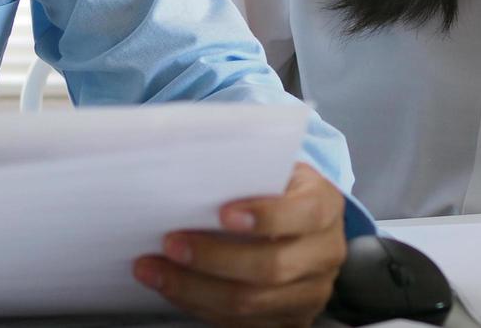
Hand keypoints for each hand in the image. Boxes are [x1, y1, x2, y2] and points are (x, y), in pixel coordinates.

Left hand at [134, 162, 346, 325]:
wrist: (304, 222)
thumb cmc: (279, 189)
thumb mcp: (276, 168)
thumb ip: (248, 172)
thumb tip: (192, 173)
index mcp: (325, 206)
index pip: (302, 214)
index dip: (264, 217)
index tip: (221, 213)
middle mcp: (325, 253)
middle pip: (270, 267)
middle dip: (212, 258)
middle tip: (170, 243)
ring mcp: (312, 293)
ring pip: (250, 303)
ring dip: (194, 288)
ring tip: (155, 270)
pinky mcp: (292, 320)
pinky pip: (241, 323)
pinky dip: (200, 306)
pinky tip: (173, 288)